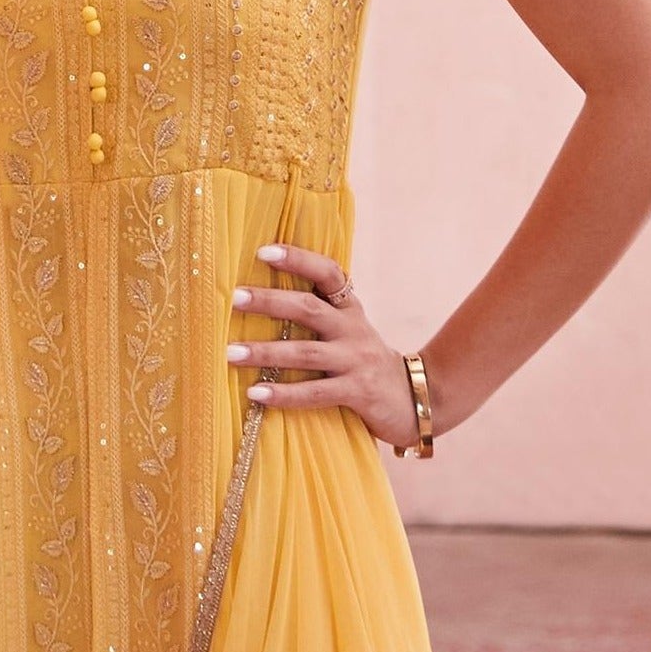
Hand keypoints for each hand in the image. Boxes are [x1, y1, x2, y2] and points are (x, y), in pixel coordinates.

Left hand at [227, 242, 444, 447]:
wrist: (419, 399)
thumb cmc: (367, 365)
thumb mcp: (350, 333)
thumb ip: (319, 317)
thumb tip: (260, 301)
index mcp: (350, 310)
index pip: (328, 273)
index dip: (298, 259)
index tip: (264, 251)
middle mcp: (353, 330)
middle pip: (309, 308)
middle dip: (270, 301)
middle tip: (234, 297)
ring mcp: (356, 361)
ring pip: (306, 352)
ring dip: (265, 352)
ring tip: (231, 352)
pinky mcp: (359, 392)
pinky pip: (316, 392)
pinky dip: (284, 394)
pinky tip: (256, 393)